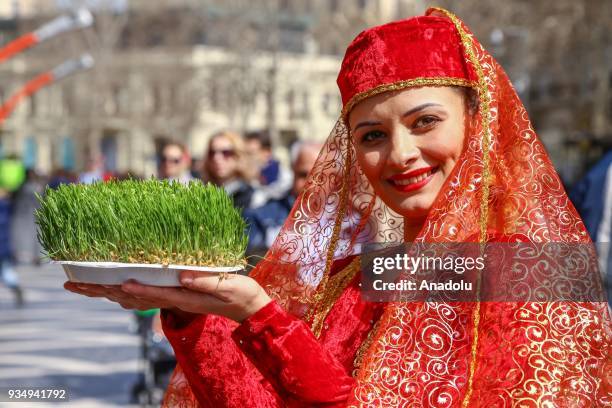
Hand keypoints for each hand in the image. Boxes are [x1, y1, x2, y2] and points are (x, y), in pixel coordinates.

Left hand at [64, 271, 271, 322]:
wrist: (247, 306)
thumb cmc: (239, 295)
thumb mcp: (226, 287)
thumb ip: (203, 282)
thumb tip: (180, 276)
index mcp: (183, 296)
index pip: (152, 293)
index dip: (131, 289)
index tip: (112, 283)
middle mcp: (172, 298)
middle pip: (130, 297)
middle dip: (101, 290)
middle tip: (71, 284)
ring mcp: (172, 297)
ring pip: (131, 297)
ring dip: (105, 291)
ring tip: (81, 284)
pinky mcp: (175, 293)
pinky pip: (142, 294)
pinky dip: (123, 291)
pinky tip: (114, 286)